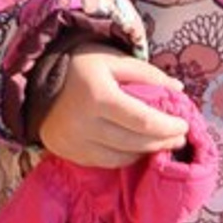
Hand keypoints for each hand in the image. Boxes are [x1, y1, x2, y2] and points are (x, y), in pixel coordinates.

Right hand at [33, 48, 188, 169]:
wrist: (37, 80)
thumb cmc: (82, 65)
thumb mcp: (115, 59)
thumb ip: (148, 74)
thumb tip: (179, 89)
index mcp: (98, 96)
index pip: (141, 120)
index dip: (167, 127)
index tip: (185, 125)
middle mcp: (83, 123)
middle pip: (133, 142)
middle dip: (162, 142)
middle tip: (180, 138)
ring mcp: (73, 142)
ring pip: (120, 158)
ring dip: (146, 153)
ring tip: (163, 144)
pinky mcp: (68, 153)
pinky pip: (103, 163)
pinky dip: (125, 158)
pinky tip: (138, 149)